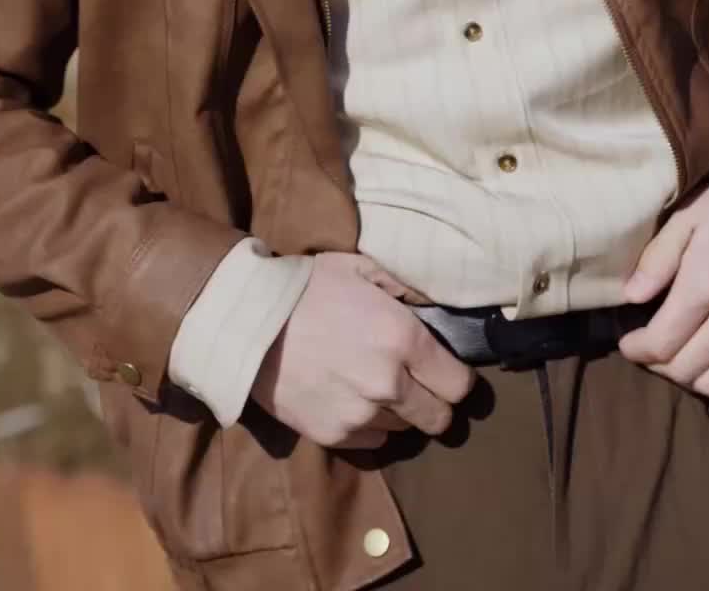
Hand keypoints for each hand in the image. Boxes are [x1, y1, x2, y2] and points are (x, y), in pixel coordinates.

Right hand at [250, 252, 473, 448]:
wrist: (249, 323)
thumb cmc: (307, 287)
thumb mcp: (360, 267)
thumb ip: (404, 286)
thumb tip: (435, 303)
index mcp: (403, 339)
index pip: (459, 385)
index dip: (457, 380)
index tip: (447, 373)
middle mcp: (389, 384)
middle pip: (439, 418)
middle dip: (436, 403)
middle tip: (418, 387)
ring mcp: (360, 415)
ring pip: (404, 429)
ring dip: (399, 412)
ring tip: (374, 386)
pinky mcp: (333, 435)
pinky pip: (371, 441)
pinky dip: (369, 425)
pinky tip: (350, 399)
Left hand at [618, 181, 708, 396]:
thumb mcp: (689, 215)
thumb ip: (658, 259)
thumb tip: (631, 297)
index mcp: (706, 285)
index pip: (662, 343)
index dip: (637, 350)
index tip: (626, 343)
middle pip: (686, 371)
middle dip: (658, 366)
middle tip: (648, 349)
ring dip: (689, 378)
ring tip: (678, 357)